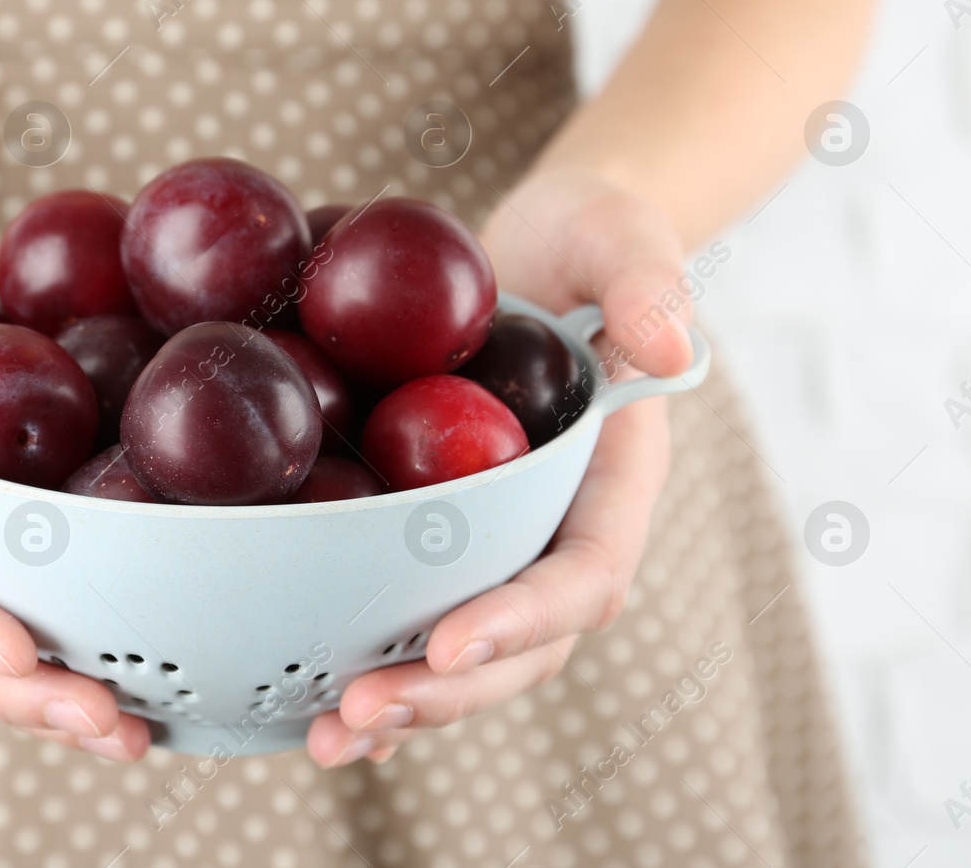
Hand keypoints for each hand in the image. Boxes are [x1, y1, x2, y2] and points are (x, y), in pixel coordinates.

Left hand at [306, 166, 693, 766]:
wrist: (538, 251)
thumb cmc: (591, 238)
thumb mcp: (623, 234)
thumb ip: (651, 280)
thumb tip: (669, 344)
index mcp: (611, 482)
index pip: (582, 574)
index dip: (522, 619)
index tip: (449, 643)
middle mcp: (557, 531)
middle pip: (519, 647)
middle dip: (443, 691)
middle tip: (356, 711)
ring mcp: (500, 544)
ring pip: (461, 655)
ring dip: (399, 704)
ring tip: (323, 735)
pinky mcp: (442, 538)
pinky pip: (411, 613)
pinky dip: (365, 658)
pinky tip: (301, 694)